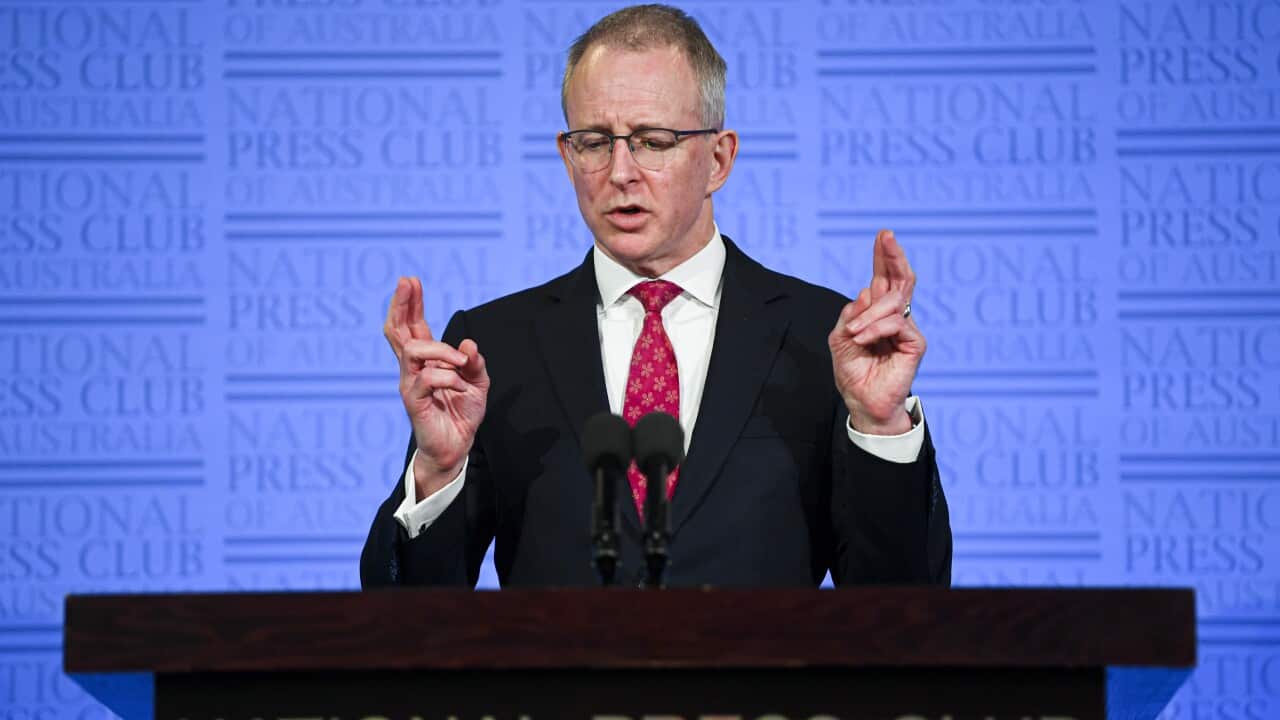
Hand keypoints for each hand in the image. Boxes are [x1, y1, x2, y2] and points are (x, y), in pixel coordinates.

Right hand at [385, 276, 488, 497]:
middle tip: (407, 282)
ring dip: (442, 351)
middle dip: (401, 305)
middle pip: (398, 332)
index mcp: (427, 361)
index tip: (411, 281)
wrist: (456, 448)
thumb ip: (475, 363)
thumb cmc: (462, 413)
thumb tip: (468, 344)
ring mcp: (410, 384)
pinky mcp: (413, 401)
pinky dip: (448, 377)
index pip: (413, 327)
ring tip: (461, 362)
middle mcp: (413, 369)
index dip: (411, 304)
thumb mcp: (478, 384)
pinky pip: (426, 378)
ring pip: (414, 350)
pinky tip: (459, 385)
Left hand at [828, 230, 925, 434]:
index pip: (884, 279)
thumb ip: (850, 315)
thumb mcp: (840, 339)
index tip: (883, 235)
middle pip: (900, 279)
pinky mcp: (915, 343)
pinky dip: (875, 329)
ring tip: (854, 335)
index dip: (884, 258)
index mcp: (877, 313)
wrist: (862, 402)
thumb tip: (866, 292)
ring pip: (892, 302)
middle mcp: (895, 317)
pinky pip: (895, 323)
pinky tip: (863, 340)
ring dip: (867, 316)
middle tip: (887, 235)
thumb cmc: (853, 372)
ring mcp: (907, 329)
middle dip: (892, 256)